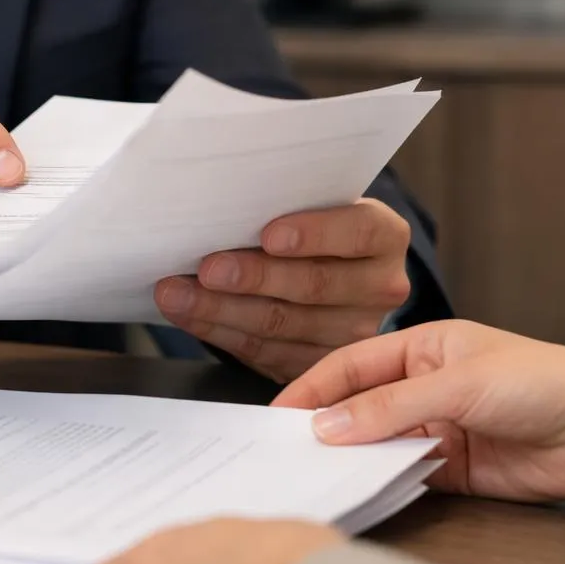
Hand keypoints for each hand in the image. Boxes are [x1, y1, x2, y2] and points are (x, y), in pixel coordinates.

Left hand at [154, 199, 411, 382]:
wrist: (327, 261)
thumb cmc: (311, 220)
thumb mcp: (314, 201)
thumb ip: (288, 201)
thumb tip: (227, 204)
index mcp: (386, 236)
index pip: (357, 232)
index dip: (314, 234)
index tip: (269, 234)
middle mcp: (381, 287)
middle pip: (315, 285)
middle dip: (254, 277)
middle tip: (207, 268)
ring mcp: (354, 332)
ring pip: (283, 324)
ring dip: (221, 309)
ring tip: (178, 293)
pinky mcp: (320, 362)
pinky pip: (265, 352)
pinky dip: (221, 332)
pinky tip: (191, 315)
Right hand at [273, 320, 564, 503]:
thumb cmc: (545, 381)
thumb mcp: (462, 383)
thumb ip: (392, 407)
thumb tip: (329, 424)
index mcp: (426, 346)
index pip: (354, 364)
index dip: (314, 386)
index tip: (279, 412)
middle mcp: (427, 386)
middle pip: (360, 405)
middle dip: (324, 423)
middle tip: (283, 446)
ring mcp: (438, 428)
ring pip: (377, 442)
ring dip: (349, 455)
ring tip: (310, 471)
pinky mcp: (452, 470)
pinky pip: (402, 473)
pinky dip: (378, 479)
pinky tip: (356, 486)